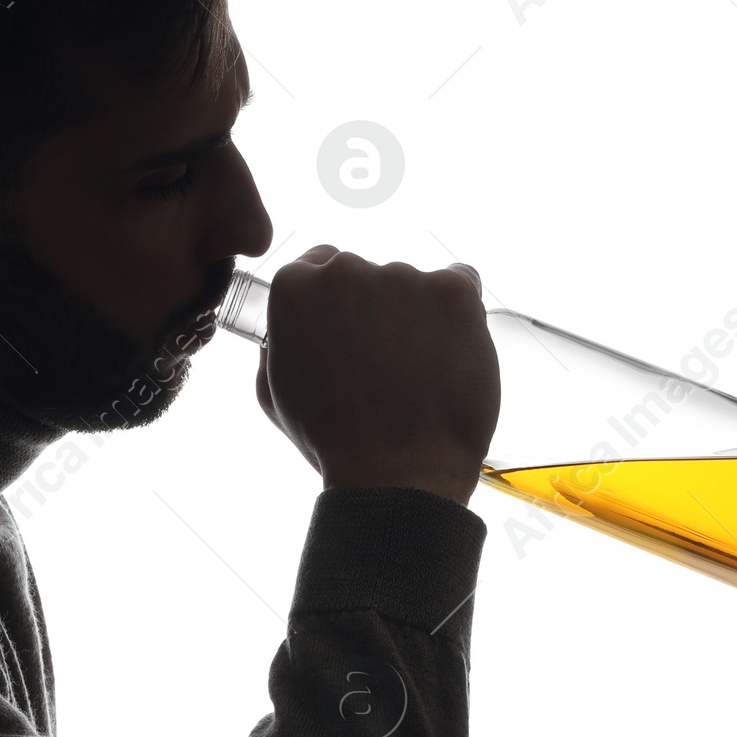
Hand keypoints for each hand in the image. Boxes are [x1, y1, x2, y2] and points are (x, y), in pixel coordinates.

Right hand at [253, 246, 499, 504]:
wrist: (397, 473)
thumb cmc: (333, 442)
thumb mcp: (274, 394)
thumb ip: (275, 345)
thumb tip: (284, 329)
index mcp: (294, 288)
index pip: (319, 264)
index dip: (338, 302)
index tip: (352, 329)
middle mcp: (345, 270)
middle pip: (369, 274)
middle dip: (378, 309)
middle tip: (386, 363)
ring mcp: (402, 276)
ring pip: (415, 285)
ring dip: (419, 316)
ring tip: (419, 374)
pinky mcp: (453, 290)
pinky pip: (461, 284)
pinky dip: (459, 314)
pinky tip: (449, 354)